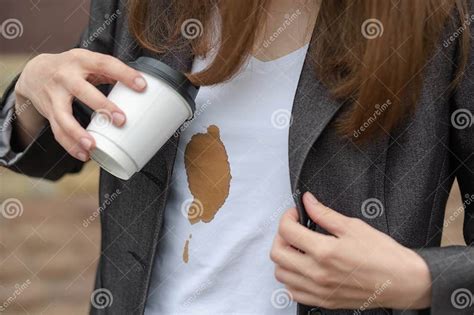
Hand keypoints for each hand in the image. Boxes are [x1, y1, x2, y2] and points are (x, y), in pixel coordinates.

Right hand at [14, 49, 146, 160]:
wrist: (34, 72)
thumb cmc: (70, 68)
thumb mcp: (88, 61)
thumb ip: (109, 72)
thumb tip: (139, 87)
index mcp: (81, 60)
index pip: (105, 64)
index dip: (124, 74)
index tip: (142, 86)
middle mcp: (65, 76)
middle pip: (82, 91)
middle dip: (102, 106)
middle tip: (121, 121)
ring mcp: (54, 95)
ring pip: (64, 117)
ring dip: (78, 134)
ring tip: (93, 147)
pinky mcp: (48, 111)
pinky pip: (57, 131)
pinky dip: (70, 145)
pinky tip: (84, 154)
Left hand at [270, 192, 431, 309]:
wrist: (402, 281)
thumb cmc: (383, 255)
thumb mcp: (353, 226)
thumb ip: (324, 214)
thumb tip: (308, 201)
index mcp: (324, 251)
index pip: (286, 231)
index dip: (287, 217)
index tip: (296, 214)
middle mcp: (317, 273)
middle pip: (277, 253)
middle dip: (281, 236)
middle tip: (294, 229)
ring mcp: (318, 290)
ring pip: (281, 274)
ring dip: (284, 258)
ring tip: (298, 248)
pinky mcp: (323, 301)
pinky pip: (292, 292)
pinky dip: (291, 278)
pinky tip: (303, 268)